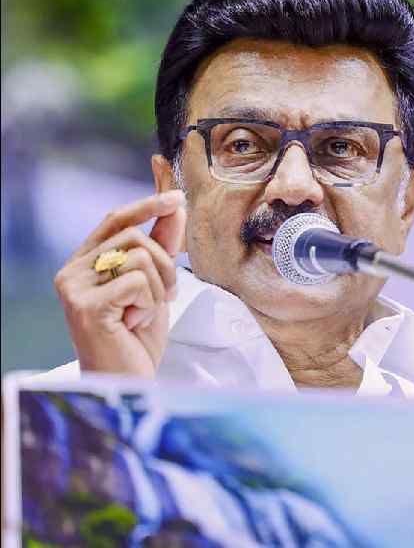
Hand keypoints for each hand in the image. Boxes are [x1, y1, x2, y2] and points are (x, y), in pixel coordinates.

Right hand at [53, 190, 186, 376]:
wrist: (126, 381)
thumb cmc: (136, 338)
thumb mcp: (156, 284)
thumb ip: (162, 246)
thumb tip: (175, 206)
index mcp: (84, 262)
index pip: (115, 220)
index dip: (147, 205)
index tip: (176, 197)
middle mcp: (71, 271)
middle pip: (135, 236)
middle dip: (165, 264)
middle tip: (167, 295)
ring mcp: (74, 288)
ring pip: (139, 257)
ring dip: (158, 288)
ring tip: (145, 313)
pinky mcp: (86, 305)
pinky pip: (137, 282)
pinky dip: (149, 303)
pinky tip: (134, 323)